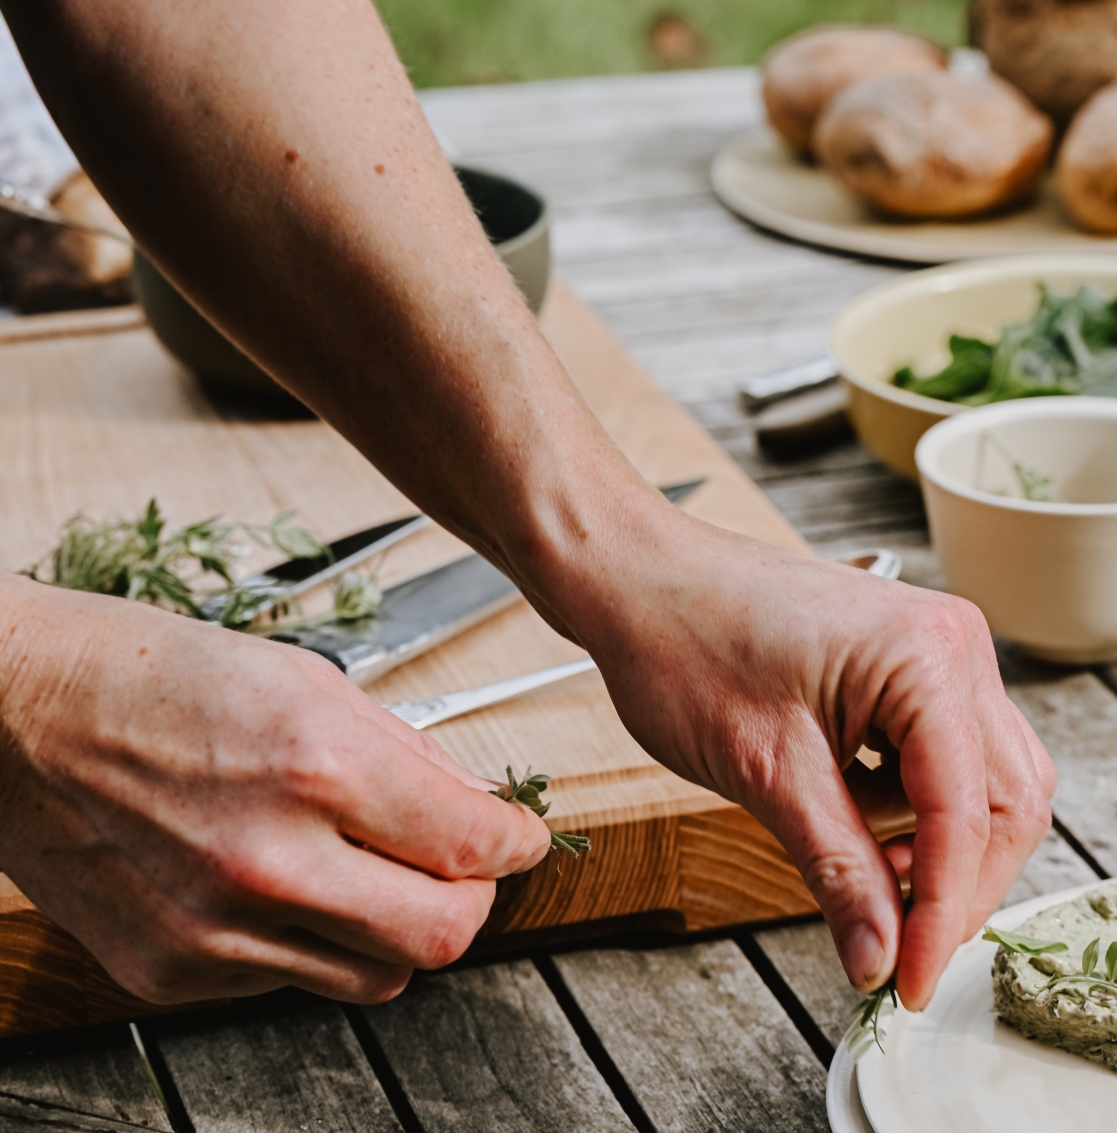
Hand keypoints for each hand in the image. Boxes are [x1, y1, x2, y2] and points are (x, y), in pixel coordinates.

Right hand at [0, 577, 550, 1003]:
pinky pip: (292, 982)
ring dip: (397, 932)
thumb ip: (408, 757)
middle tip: (464, 870)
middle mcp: (268, 861)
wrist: (6, 717)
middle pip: (441, 936)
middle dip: (473, 901)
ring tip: (371, 876)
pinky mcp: (171, 972)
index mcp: (314, 768)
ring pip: (377, 978)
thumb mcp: (304, 681)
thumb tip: (481, 810)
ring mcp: (214, 930)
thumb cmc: (146, 678)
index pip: (470, 844)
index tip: (521, 836)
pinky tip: (284, 888)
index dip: (518, 842)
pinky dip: (314, 944)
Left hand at [549, 498, 1056, 1009]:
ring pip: (988, 785)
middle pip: (1007, 801)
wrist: (639, 579)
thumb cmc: (687, 645)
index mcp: (930, 659)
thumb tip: (881, 960)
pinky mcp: (914, 670)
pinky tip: (859, 831)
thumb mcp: (767, 775)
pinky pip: (949, 760)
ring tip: (867, 883)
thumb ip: (839, 870)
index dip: (943, 913)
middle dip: (959, 885)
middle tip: (898, 952)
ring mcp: (941, 655)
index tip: (909, 984)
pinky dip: (917, 814)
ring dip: (941, 852)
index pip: (969, 814)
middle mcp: (957, 647)